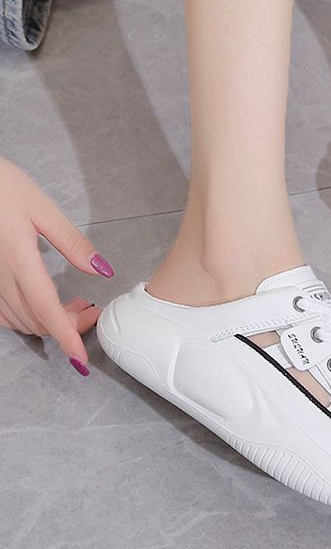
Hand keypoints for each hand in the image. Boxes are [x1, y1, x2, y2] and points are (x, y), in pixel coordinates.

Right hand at [0, 158, 113, 374]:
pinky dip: (27, 315)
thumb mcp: (43, 208)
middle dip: (67, 326)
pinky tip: (44, 303)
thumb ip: (72, 243)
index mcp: (18, 259)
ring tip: (76, 304)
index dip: (66, 338)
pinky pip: (2, 310)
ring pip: (18, 319)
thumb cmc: (2, 186)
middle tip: (91, 309)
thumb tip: (102, 270)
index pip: (46, 311)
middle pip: (35, 320)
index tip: (81, 362)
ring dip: (48, 322)